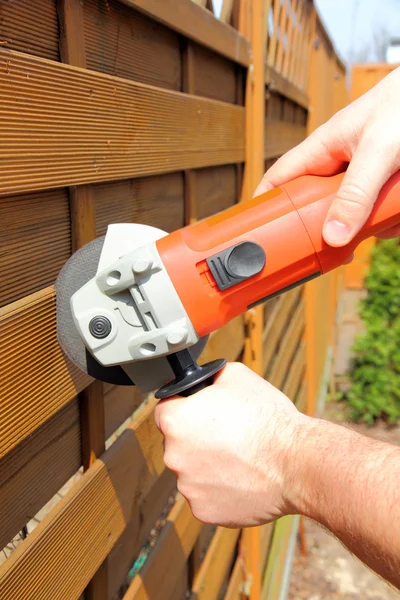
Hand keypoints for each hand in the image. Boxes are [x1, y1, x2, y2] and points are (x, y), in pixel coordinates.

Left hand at [154, 362, 308, 527]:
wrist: (295, 463)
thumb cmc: (267, 418)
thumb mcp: (236, 376)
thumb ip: (210, 377)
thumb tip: (204, 381)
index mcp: (176, 421)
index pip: (165, 410)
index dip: (183, 407)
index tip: (200, 411)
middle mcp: (174, 456)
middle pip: (178, 443)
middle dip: (197, 438)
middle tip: (227, 435)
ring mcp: (188, 487)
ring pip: (192, 471)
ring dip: (209, 465)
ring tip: (240, 458)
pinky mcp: (204, 511)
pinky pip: (206, 496)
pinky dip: (220, 490)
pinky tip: (242, 479)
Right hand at [255, 66, 399, 245]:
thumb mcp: (377, 152)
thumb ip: (355, 194)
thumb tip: (332, 237)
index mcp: (322, 148)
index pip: (279, 179)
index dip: (263, 204)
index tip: (255, 233)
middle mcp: (338, 164)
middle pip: (317, 206)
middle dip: (329, 225)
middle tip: (337, 246)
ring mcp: (362, 175)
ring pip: (352, 214)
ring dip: (369, 224)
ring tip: (387, 220)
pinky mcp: (384, 183)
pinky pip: (378, 211)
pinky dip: (390, 219)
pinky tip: (399, 214)